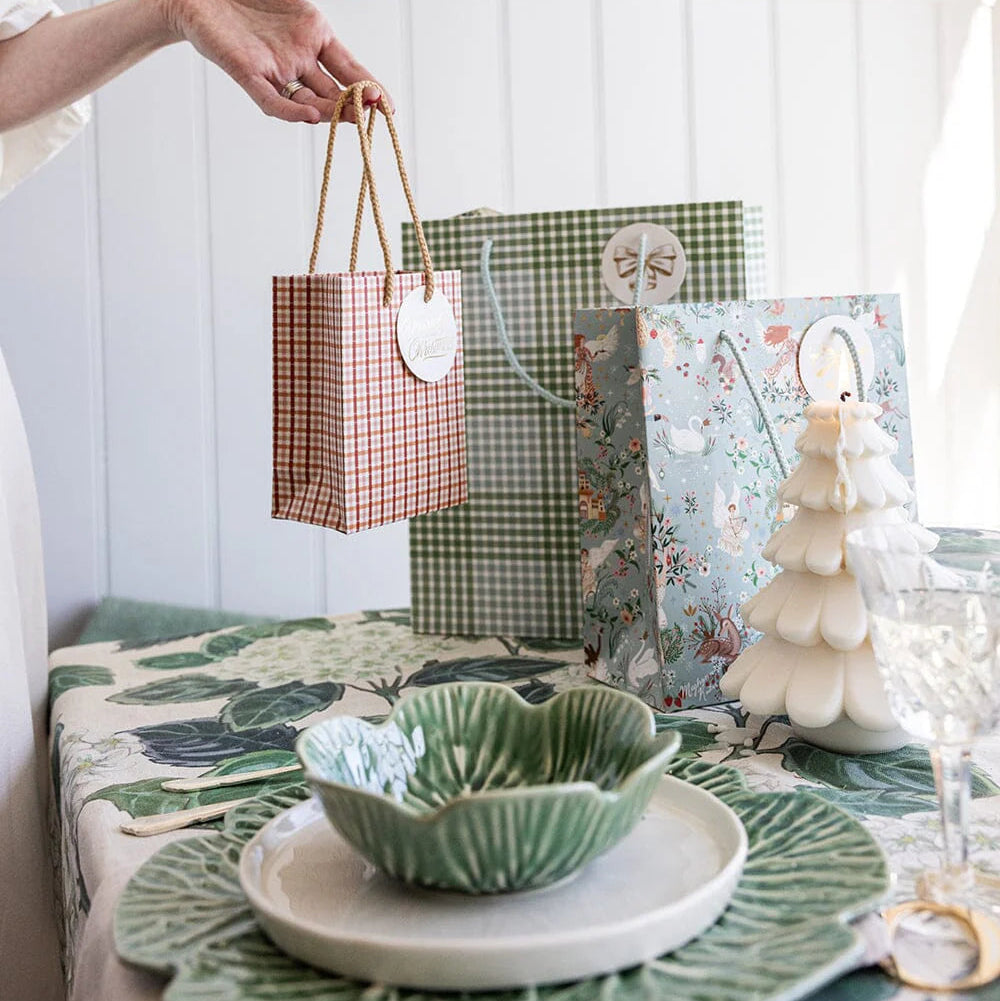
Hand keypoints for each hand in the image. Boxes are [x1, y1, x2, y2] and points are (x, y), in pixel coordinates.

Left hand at [156, 0, 391, 123]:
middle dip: (356, 104)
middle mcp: (298, 57)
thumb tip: (335, 21)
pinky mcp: (248, 75)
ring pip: (309, 100)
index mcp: (314, 34)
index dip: (371, 87)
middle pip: (333, 90)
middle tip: (376, 112)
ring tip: (351, 118)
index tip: (390, 106)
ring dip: (330, 113)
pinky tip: (310, 115)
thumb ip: (315, 10)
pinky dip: (291, 111)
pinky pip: (273, 100)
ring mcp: (276, 69)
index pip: (350, 68)